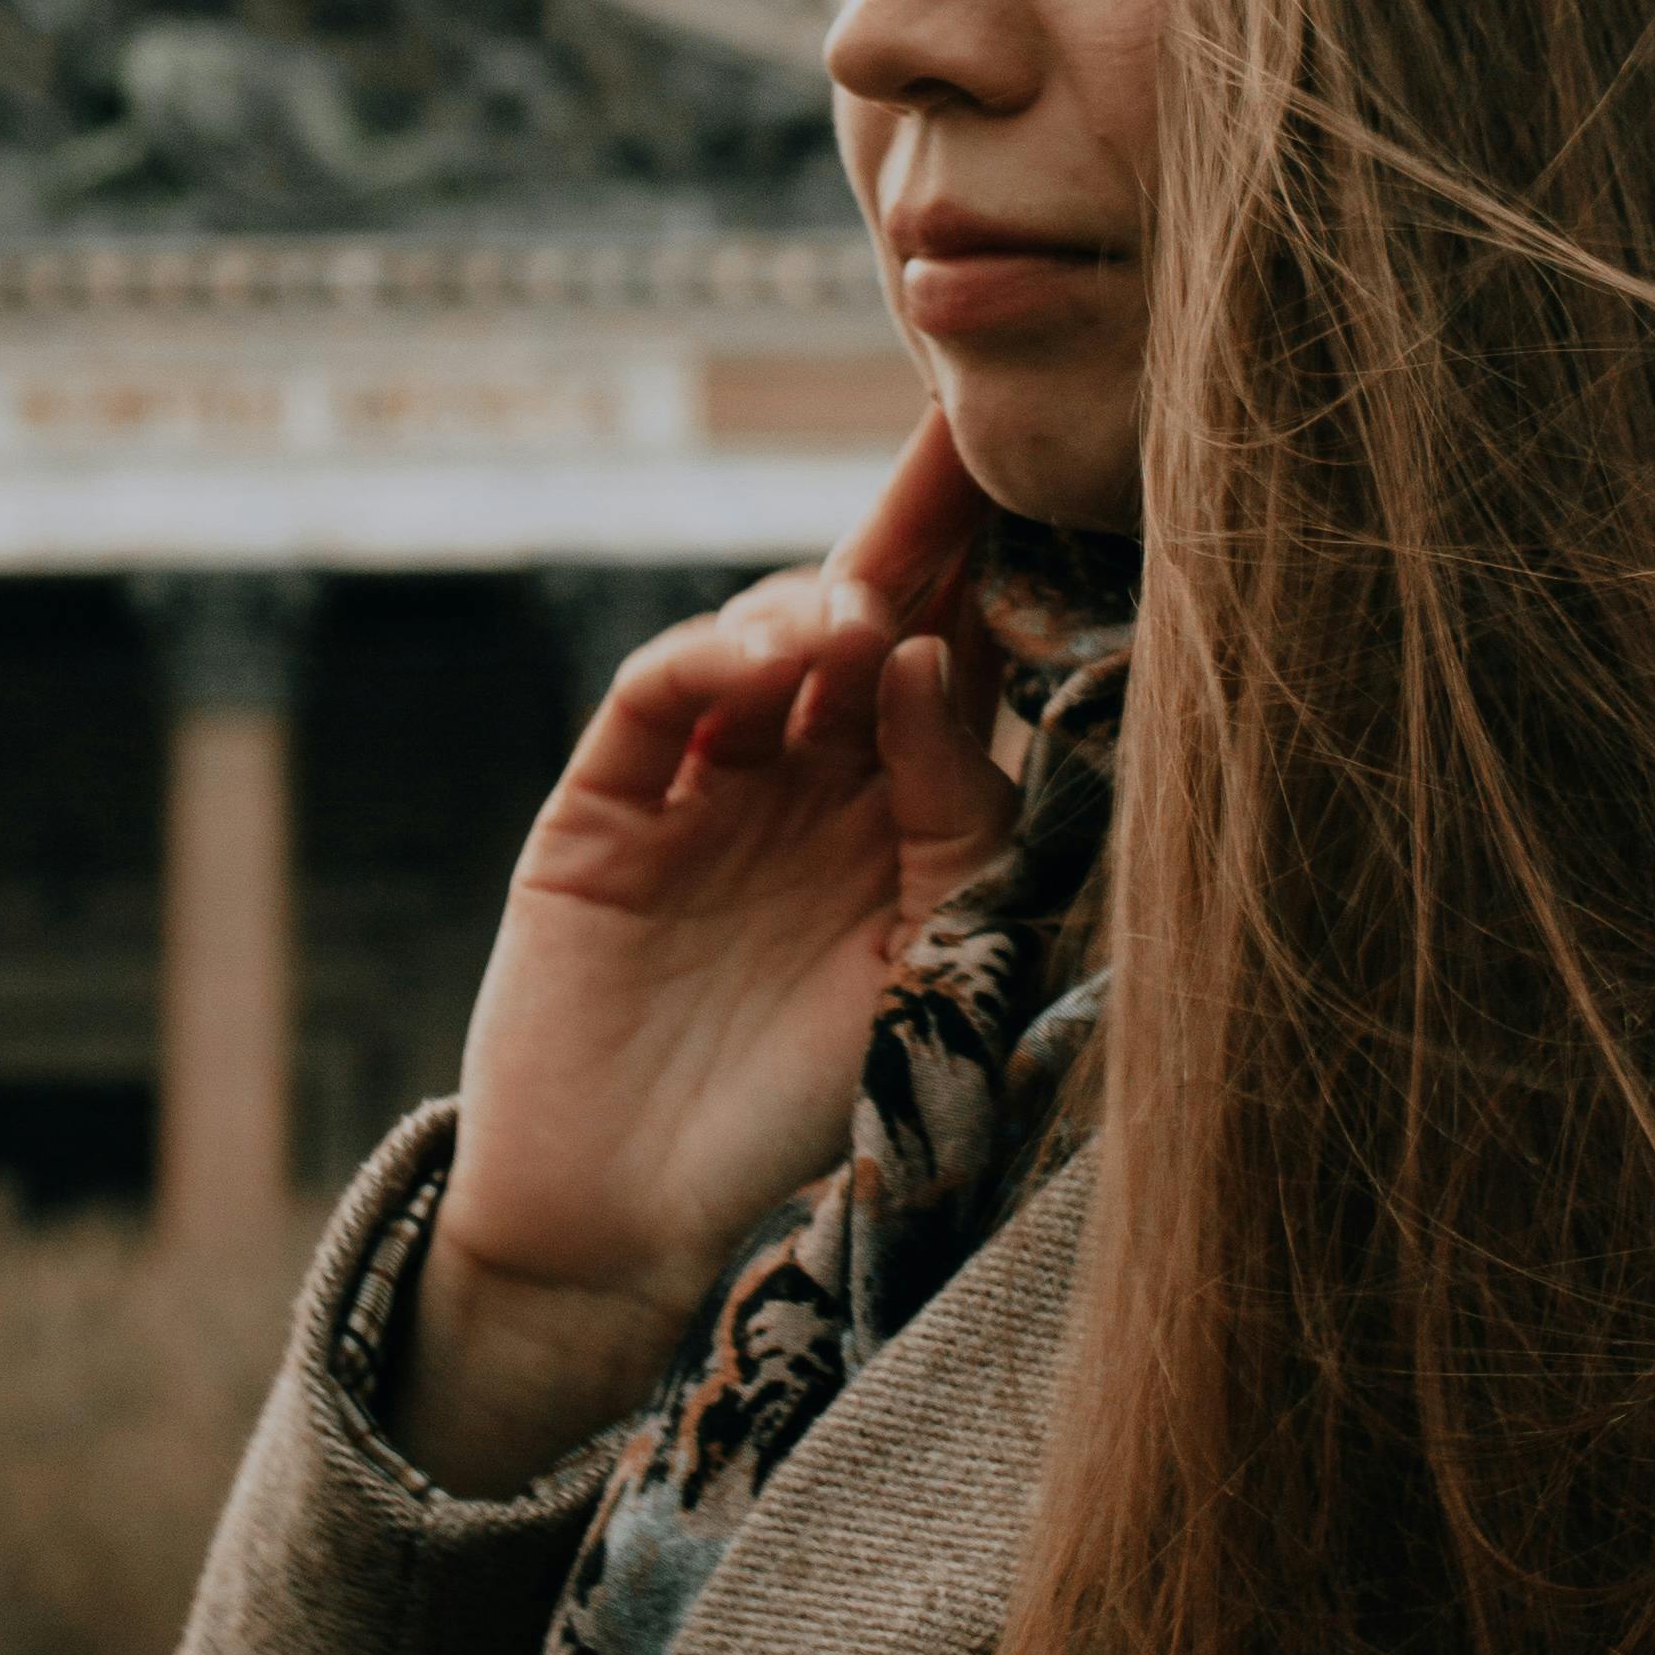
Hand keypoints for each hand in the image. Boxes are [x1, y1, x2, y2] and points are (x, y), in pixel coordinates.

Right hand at [392, 411, 1014, 1496]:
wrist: (633, 1220)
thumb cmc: (799, 1100)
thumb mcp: (925, 956)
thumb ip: (952, 813)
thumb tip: (935, 657)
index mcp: (898, 804)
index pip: (955, 657)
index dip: (993, 571)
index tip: (1052, 469)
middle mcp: (804, 774)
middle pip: (865, 616)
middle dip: (913, 526)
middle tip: (959, 435)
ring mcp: (698, 782)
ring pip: (763, 638)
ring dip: (818, 605)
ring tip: (863, 622)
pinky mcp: (603, 806)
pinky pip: (655, 697)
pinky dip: (708, 657)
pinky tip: (770, 654)